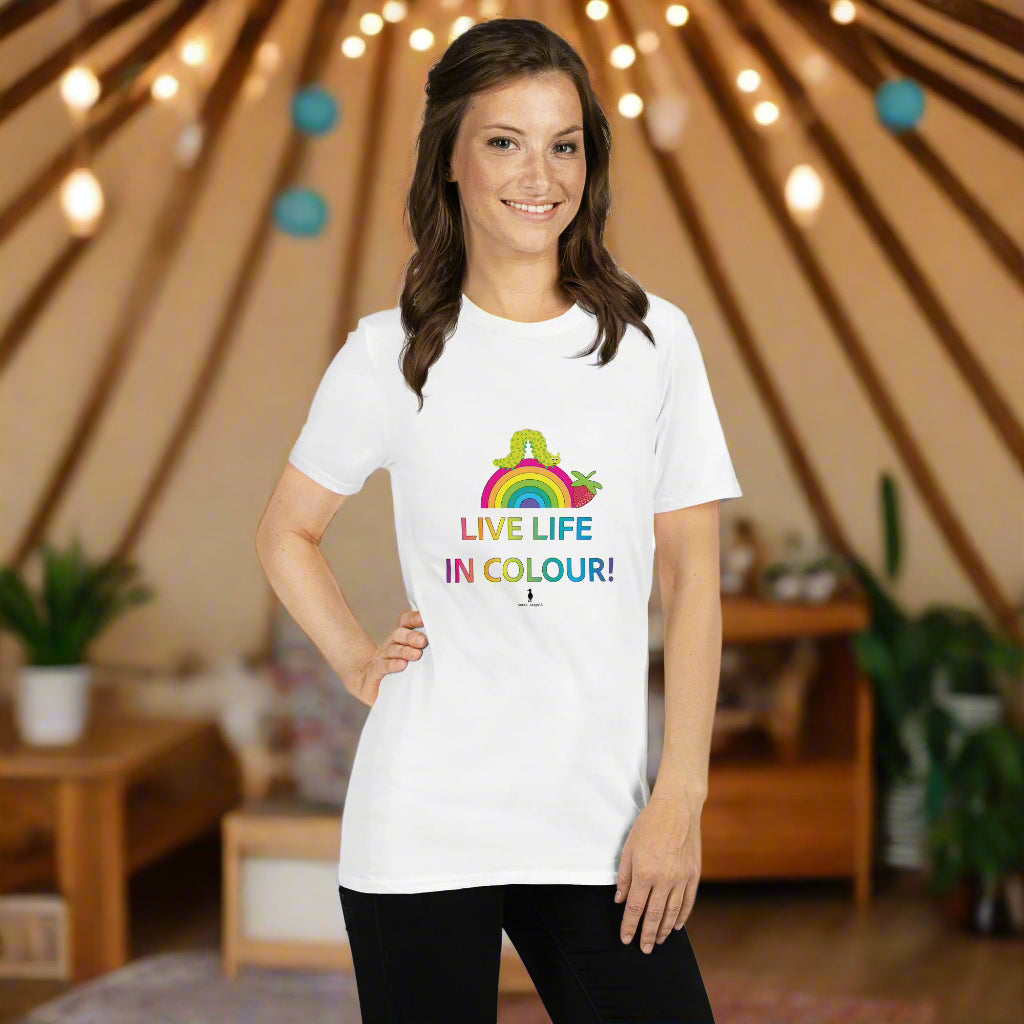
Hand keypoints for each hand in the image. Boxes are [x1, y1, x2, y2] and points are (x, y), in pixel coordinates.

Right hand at [354, 608, 427, 706]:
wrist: (369, 683)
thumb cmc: (399, 669)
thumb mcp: (412, 656)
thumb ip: (424, 647)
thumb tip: (449, 642)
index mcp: (400, 637)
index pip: (405, 621)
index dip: (414, 617)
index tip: (425, 619)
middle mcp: (390, 644)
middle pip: (398, 634)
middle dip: (412, 636)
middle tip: (423, 641)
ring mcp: (381, 657)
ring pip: (392, 649)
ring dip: (405, 651)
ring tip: (417, 655)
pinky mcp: (375, 671)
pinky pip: (383, 665)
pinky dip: (393, 664)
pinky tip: (402, 665)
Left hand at [614, 791, 701, 952]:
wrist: (677, 808)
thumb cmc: (648, 825)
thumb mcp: (628, 847)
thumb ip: (624, 876)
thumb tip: (620, 900)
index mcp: (645, 873)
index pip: (635, 908)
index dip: (630, 926)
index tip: (626, 939)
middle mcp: (664, 879)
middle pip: (654, 915)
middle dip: (647, 934)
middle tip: (643, 949)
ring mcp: (681, 878)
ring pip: (672, 912)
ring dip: (663, 929)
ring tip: (657, 941)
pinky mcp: (694, 875)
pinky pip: (688, 902)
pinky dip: (682, 916)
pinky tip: (676, 926)